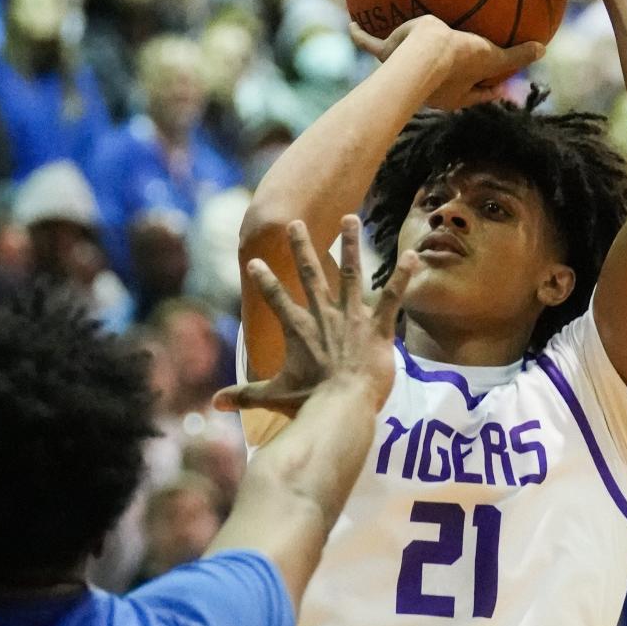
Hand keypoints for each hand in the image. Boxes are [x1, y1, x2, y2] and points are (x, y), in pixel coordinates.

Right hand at [214, 216, 417, 415]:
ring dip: (350, 245)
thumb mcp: (274, 397)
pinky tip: (412, 255)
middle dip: (302, 247)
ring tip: (350, 218)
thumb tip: (214, 404)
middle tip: (295, 223)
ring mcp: (352, 318)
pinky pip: (392, 297)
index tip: (255, 260)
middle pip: (310, 274)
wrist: (342, 407)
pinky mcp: (378, 327)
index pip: (275, 298)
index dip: (264, 279)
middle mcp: (324, 316)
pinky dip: (403, 277)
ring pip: (350, 273)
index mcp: (299, 329)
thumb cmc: (309, 403)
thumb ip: (245, 395)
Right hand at [350, 15, 542, 109]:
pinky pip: (370, 45)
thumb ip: (516, 55)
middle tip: (452, 59)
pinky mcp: (387, 56)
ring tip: (397, 40)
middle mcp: (430, 86)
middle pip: (440, 82)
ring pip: (401, 64)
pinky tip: (351, 24)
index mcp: (456, 90)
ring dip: (397, 55)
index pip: (478, 93)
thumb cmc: (457, 60)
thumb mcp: (491, 55)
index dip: (489, 89)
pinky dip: (360, 36)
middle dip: (444, 75)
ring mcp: (406, 70)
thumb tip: (544, 49)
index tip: (498, 84)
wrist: (422, 58)